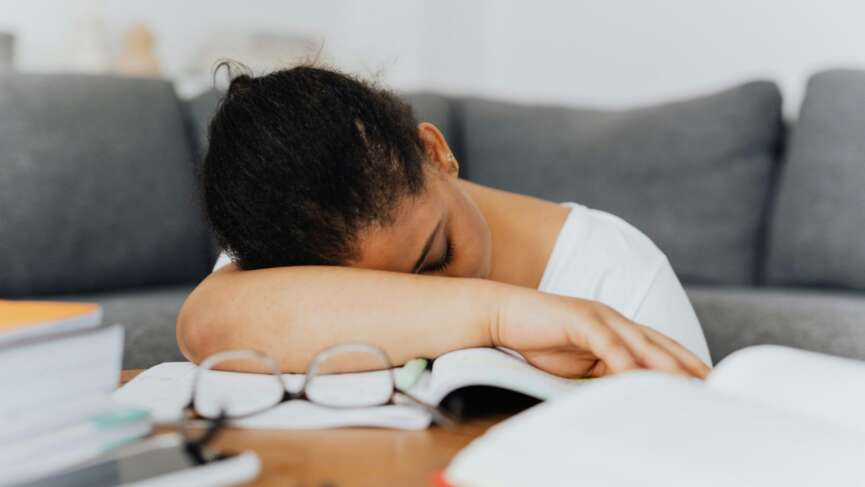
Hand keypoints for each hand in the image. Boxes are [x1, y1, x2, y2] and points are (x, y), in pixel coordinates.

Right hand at [490, 290, 709, 378]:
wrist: (502, 316)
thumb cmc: (537, 342)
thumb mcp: (577, 365)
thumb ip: (602, 376)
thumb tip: (625, 398)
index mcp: (617, 329)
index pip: (660, 348)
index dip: (686, 365)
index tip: (709, 385)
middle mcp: (614, 319)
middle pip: (661, 345)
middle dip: (688, 367)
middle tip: (714, 388)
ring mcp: (599, 316)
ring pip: (641, 344)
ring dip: (666, 366)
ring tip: (687, 386)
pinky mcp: (580, 318)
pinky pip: (608, 344)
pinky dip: (624, 362)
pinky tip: (637, 378)